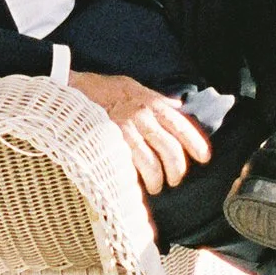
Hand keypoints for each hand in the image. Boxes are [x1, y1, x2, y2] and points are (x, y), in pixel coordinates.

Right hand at [67, 70, 211, 196]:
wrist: (71, 91)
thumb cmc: (103, 89)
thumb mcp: (134, 86)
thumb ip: (157, 99)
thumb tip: (178, 107)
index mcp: (151, 104)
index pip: (181, 126)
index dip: (196, 144)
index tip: (204, 158)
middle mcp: (141, 117)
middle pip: (170, 150)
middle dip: (177, 170)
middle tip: (175, 180)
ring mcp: (125, 132)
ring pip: (151, 164)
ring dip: (157, 181)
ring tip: (156, 187)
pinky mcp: (110, 144)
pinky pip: (130, 168)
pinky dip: (137, 182)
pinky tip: (139, 187)